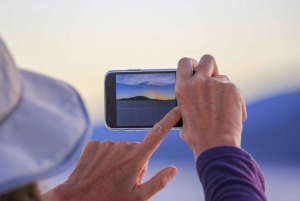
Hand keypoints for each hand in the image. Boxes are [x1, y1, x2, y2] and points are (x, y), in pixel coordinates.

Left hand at [43, 107, 180, 200]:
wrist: (76, 199)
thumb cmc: (109, 200)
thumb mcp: (139, 198)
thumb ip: (159, 181)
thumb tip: (173, 169)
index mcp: (136, 158)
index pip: (157, 134)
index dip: (169, 121)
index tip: (176, 110)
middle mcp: (122, 146)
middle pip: (137, 149)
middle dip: (135, 162)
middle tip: (125, 179)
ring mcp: (107, 144)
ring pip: (121, 149)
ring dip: (119, 160)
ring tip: (111, 177)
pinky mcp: (93, 144)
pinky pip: (106, 148)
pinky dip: (105, 157)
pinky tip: (100, 170)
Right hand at [175, 55, 246, 158]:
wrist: (215, 146)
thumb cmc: (198, 136)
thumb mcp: (183, 118)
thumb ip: (186, 104)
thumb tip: (187, 105)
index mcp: (182, 88)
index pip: (184, 62)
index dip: (192, 64)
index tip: (197, 70)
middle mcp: (198, 82)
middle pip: (207, 59)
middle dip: (211, 67)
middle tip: (213, 79)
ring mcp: (216, 84)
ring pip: (223, 77)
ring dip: (223, 88)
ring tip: (223, 108)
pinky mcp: (233, 89)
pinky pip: (234, 89)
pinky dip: (235, 100)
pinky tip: (233, 114)